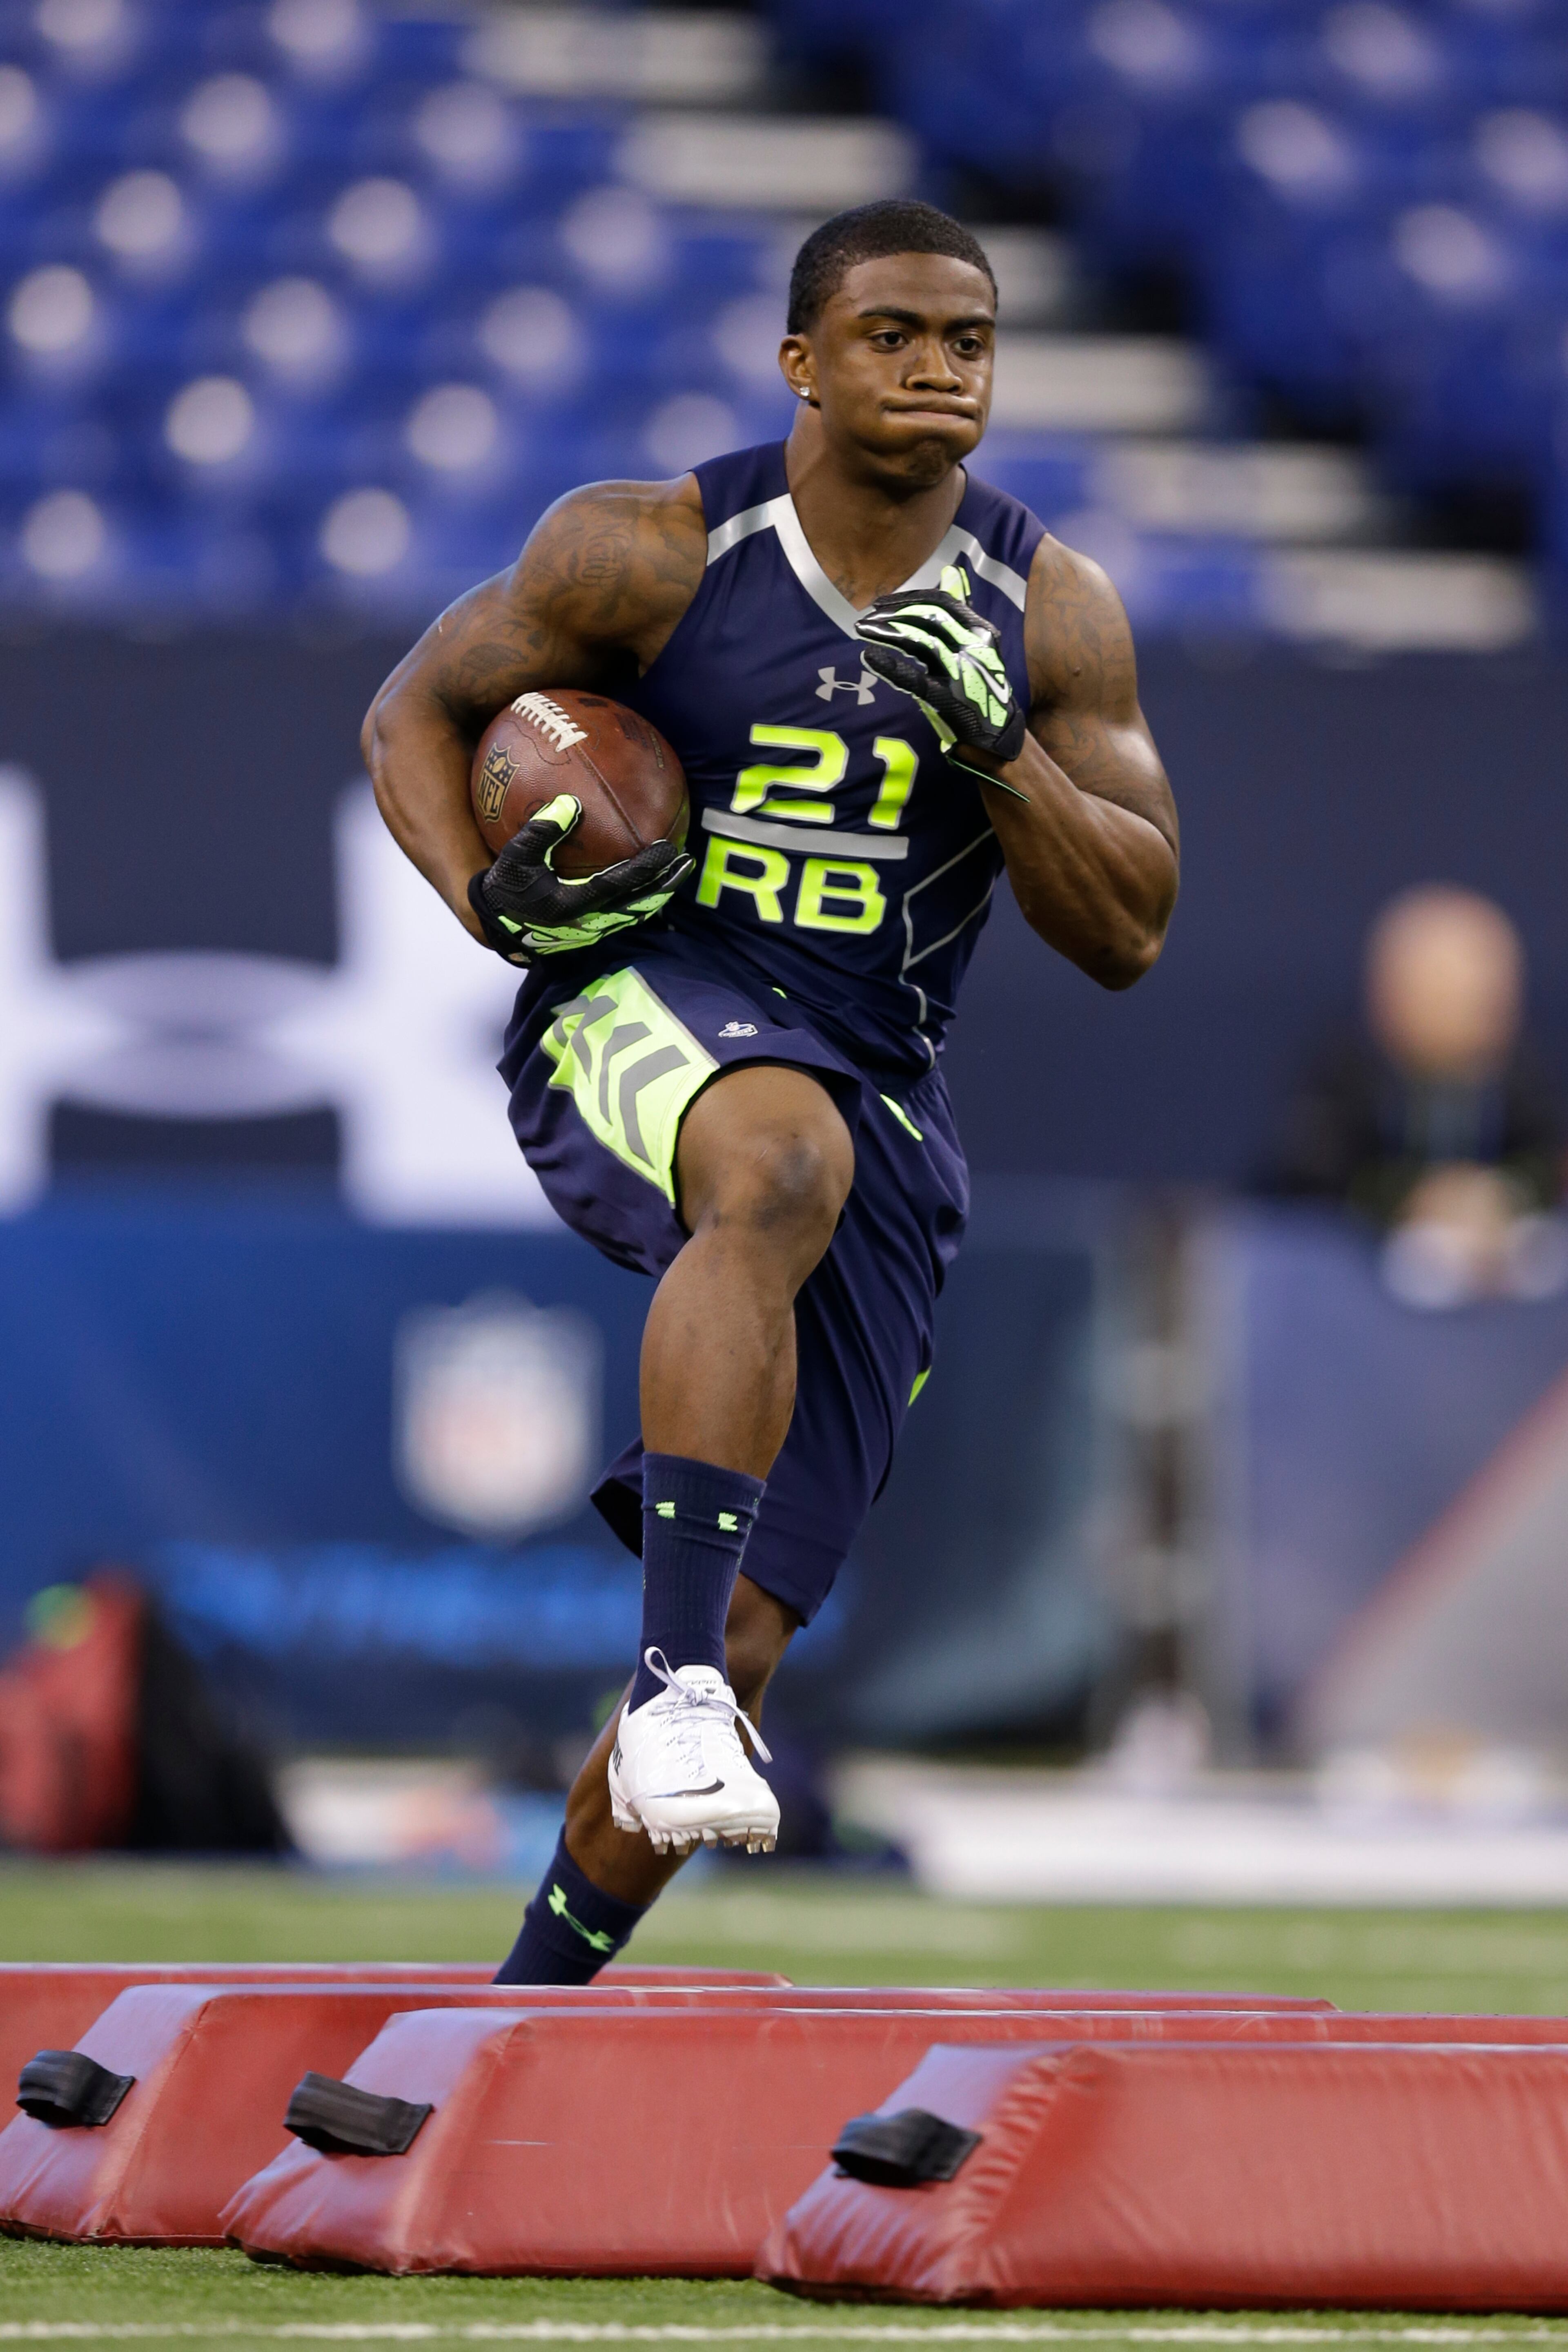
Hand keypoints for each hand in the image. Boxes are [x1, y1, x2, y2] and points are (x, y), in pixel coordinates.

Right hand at [468, 793, 691, 965]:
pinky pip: (626, 913)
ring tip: (679, 870)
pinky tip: (654, 880)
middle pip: (639, 905)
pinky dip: (643, 898)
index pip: (618, 885)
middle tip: (687, 861)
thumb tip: (571, 803)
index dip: (645, 869)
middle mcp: (590, 922)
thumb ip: (540, 832)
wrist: (500, 925)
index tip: (666, 849)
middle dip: (665, 884)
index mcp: (573, 905)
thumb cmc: (508, 886)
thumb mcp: (515, 857)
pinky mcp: (594, 931)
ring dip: (659, 892)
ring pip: (636, 912)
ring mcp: (594, 930)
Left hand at [854, 564, 1026, 768]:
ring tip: (862, 629)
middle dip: (893, 613)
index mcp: (981, 631)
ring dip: (887, 632)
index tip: (881, 603)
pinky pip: (915, 679)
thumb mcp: (976, 644)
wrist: (997, 735)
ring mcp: (963, 673)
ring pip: (921, 641)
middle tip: (866, 618)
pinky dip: (890, 667)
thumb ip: (960, 612)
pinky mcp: (949, 699)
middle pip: (929, 617)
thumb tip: (951, 573)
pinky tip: (870, 657)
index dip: (908, 598)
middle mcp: (975, 647)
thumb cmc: (981, 685)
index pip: (942, 602)